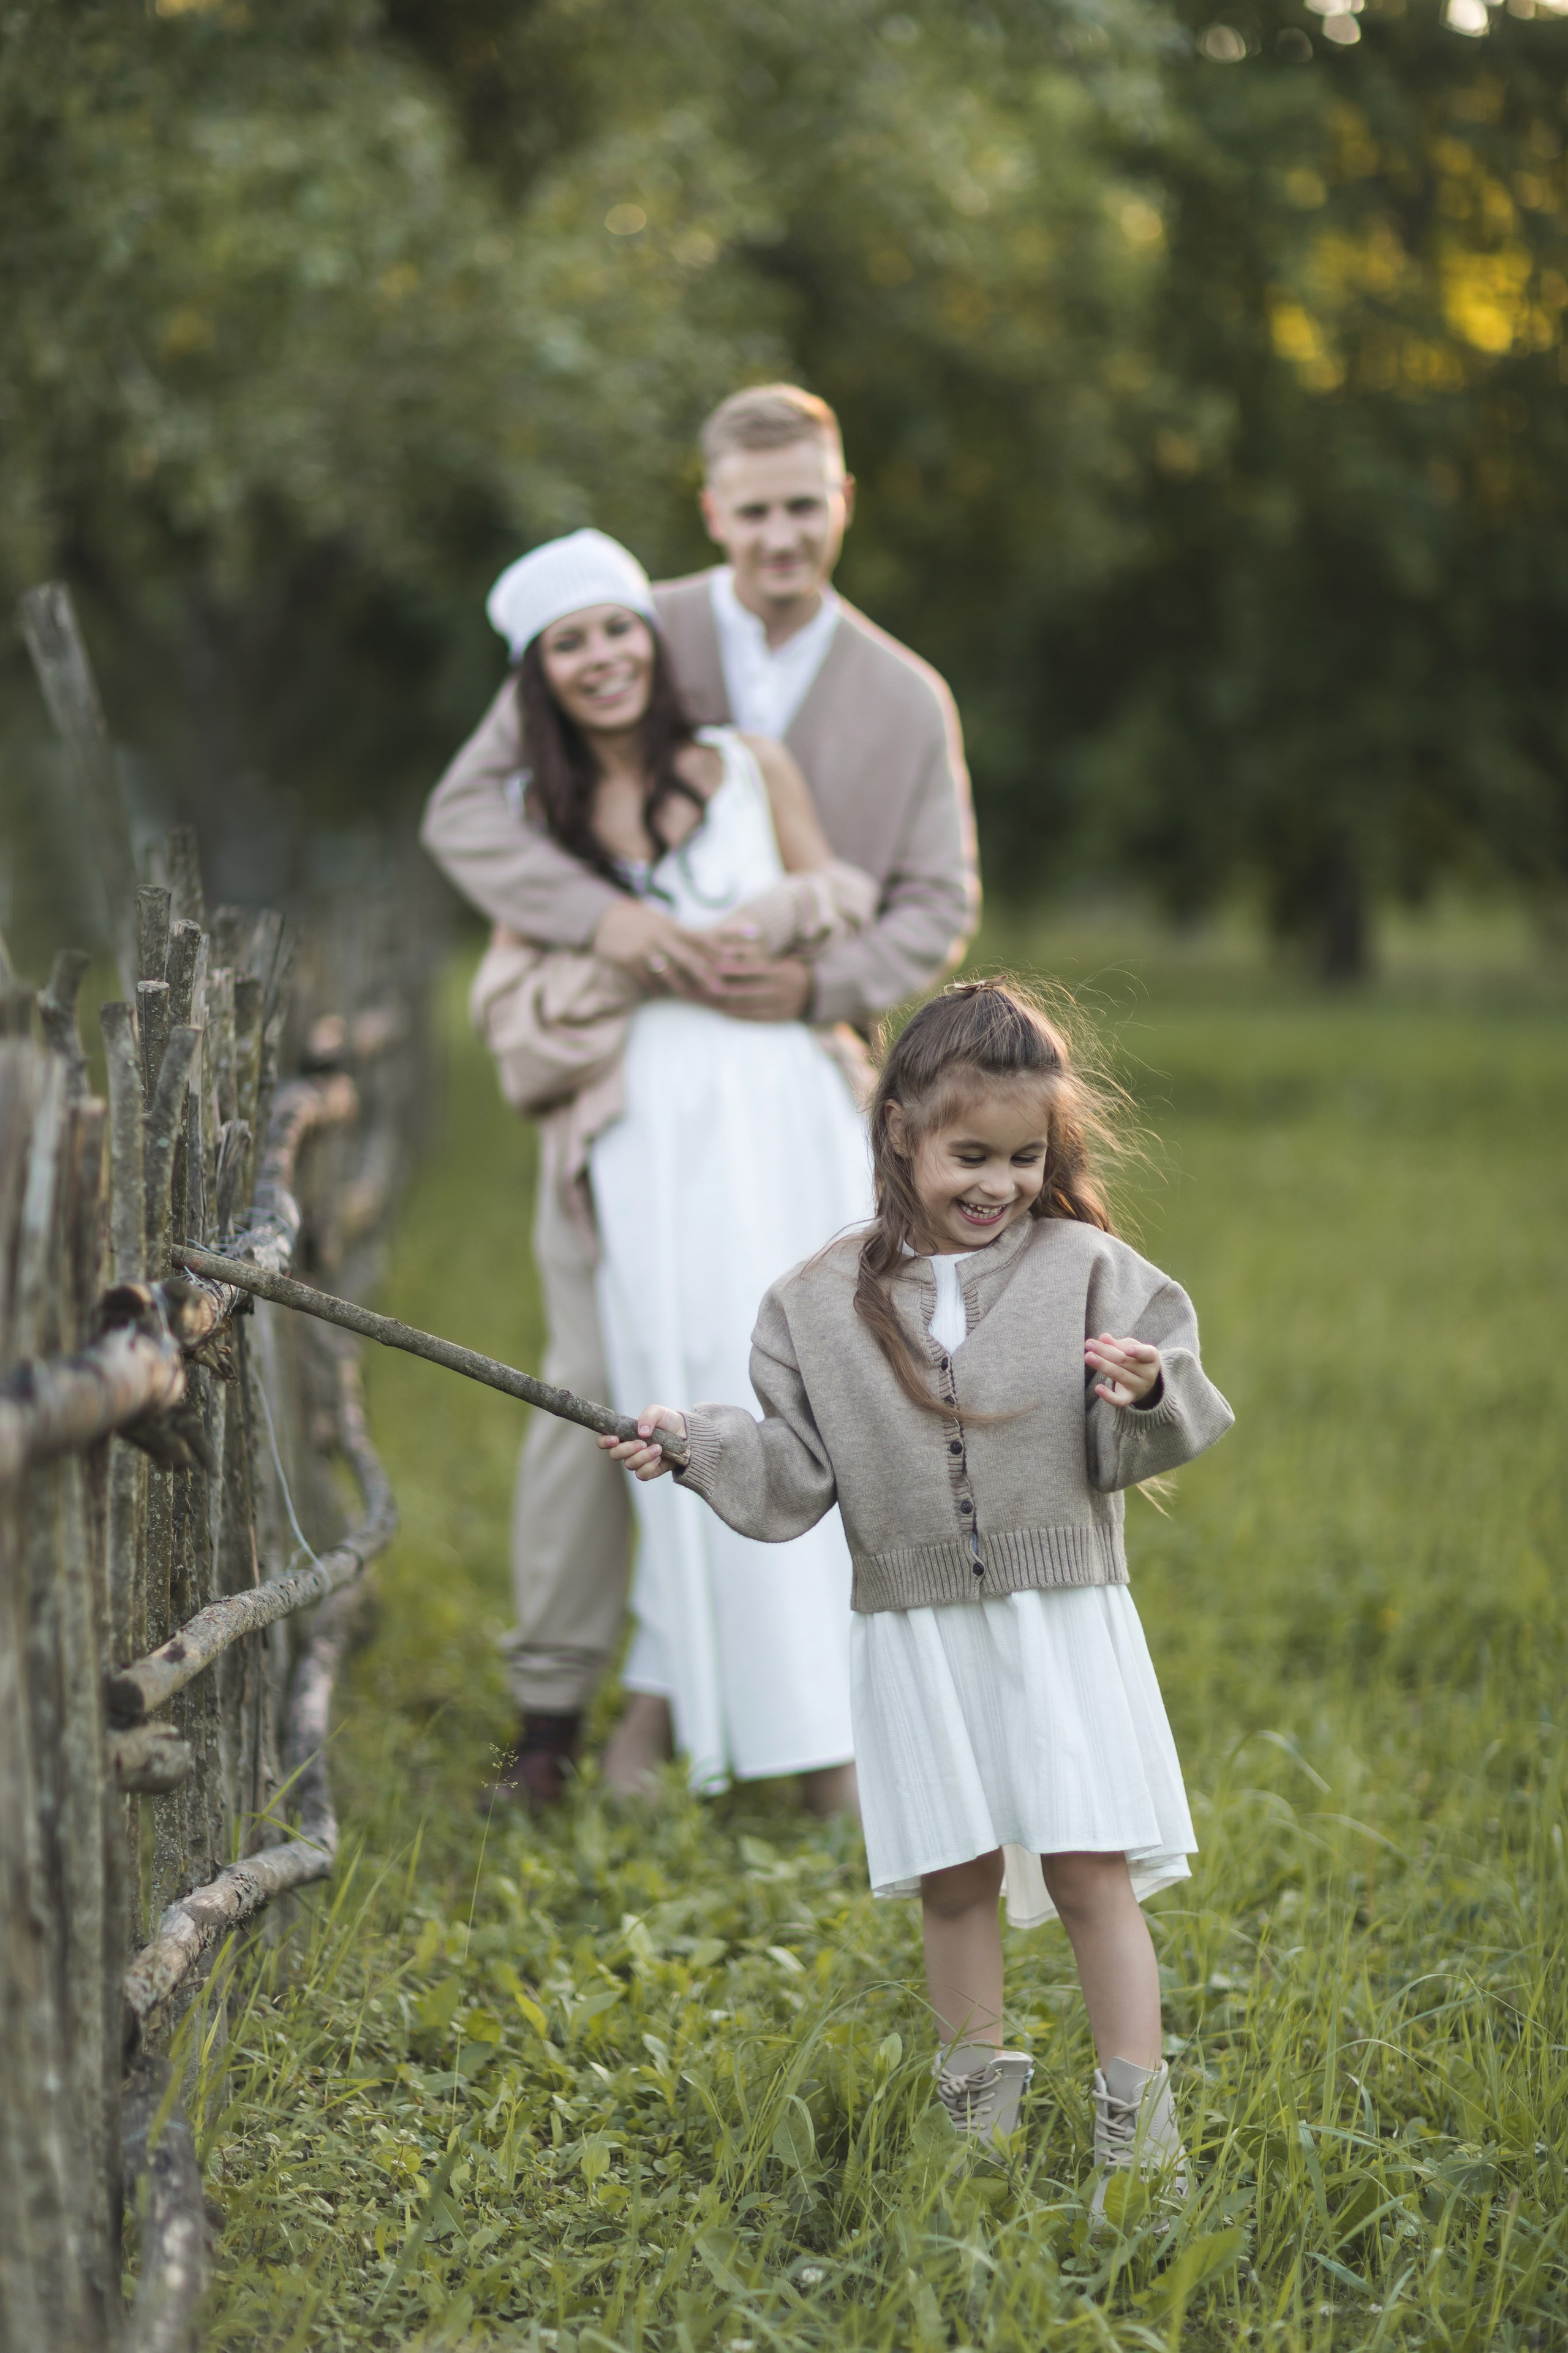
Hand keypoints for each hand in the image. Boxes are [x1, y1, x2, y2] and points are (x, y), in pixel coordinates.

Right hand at [592, 900, 719, 995]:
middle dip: (705, 974)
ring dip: (682, 987)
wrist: (606, 919)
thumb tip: (716, 939)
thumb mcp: (663, 922)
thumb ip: (684, 934)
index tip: (731, 960)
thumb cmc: (642, 922)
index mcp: (671, 927)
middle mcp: (660, 937)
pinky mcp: (628, 960)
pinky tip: (662, 994)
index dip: (716, 949)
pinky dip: (655, 988)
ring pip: (667, 972)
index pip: (698, 938)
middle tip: (719, 988)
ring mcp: (644, 950)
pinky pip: (646, 979)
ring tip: (693, 997)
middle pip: (687, 957)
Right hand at [597, 1405, 687, 1480]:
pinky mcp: (649, 1471)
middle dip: (627, 1449)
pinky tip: (659, 1457)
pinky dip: (649, 1466)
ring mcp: (637, 1461)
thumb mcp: (658, 1412)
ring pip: (629, 1465)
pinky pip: (641, 1474)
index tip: (615, 1439)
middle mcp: (627, 1449)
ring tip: (658, 1447)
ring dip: (643, 1456)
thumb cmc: (667, 1421)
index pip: (604, 1441)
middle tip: (642, 1442)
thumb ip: (647, 1416)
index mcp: (624, 1434)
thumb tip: (642, 1432)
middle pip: (615, 1455)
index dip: (604, 1442)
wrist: (686, 1434)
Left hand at [698, 955, 812, 1023]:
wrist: (814, 993)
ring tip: (710, 999)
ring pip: (748, 1006)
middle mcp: (779, 991)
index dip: (733, 968)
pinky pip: (754, 1018)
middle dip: (724, 989)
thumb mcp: (778, 962)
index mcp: (780, 973)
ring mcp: (779, 1007)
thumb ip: (758, 959)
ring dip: (726, 1004)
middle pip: (746, 990)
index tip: (715, 965)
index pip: (752, 969)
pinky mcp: (777, 1019)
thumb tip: (729, 952)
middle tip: (705, 985)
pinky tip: (723, 1011)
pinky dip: (737, 1015)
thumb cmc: (788, 971)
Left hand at [1085, 1333, 1162, 1408]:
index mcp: (1151, 1357)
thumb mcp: (1130, 1347)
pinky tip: (1098, 1388)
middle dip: (1105, 1352)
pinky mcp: (1129, 1398)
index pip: (1146, 1354)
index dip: (1137, 1352)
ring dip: (1102, 1365)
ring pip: (1119, 1376)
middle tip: (1089, 1344)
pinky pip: (1119, 1400)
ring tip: (1088, 1356)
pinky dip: (1108, 1396)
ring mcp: (1138, 1387)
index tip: (1126, 1349)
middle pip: (1125, 1361)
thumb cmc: (1135, 1359)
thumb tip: (1103, 1338)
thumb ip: (1116, 1343)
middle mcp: (1148, 1373)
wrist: (1143, 1381)